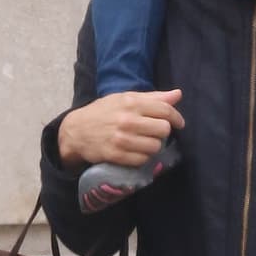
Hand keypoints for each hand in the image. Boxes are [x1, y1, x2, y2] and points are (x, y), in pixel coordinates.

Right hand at [58, 89, 183, 169]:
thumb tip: (178, 95)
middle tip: (154, 132)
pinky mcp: (116, 155)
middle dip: (162, 132)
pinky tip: (136, 151)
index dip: (176, 118)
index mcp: (131, 103)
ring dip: (152, 146)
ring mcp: (121, 139)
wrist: (76, 130)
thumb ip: (153, 97)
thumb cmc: (103, 112)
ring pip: (155, 147)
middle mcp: (127, 120)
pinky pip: (142, 160)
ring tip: (144, 142)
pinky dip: (142, 157)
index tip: (178, 123)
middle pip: (163, 130)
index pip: (165, 111)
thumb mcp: (125, 98)